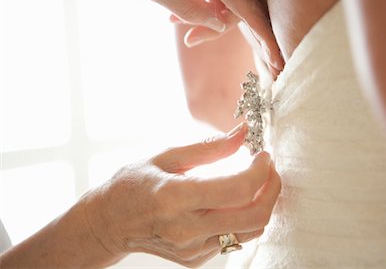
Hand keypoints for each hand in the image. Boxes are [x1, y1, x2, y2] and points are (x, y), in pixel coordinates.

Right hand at [84, 123, 280, 266]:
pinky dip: (244, 217)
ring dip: (263, 204)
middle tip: (268, 169)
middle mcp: (187, 229)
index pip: (238, 189)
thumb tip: (242, 133)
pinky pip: (234, 239)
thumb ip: (209, 148)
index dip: (261, 170)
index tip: (263, 155)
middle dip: (272, 189)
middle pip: (254, 217)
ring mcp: (193, 249)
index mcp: (175, 198)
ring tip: (256, 182)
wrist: (110, 222)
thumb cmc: (133, 184)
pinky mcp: (196, 258)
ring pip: (251, 231)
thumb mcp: (166, 157)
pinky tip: (233, 201)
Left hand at [118, 0, 283, 76]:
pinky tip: (176, 10)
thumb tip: (218, 23)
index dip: (266, 37)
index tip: (279, 59)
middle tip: (191, 38)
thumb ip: (191, 11)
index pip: (249, 10)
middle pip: (242, 5)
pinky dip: (206, 4)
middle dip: (222, 27)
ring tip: (173, 20)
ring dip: (211, 16)